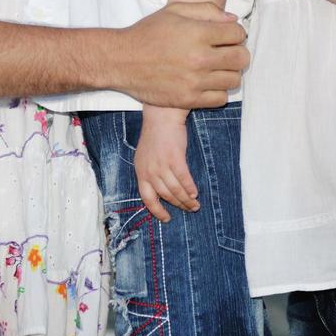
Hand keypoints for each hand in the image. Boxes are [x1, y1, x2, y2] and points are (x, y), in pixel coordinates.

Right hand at [114, 3, 246, 109]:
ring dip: (229, 73)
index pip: (238, 33)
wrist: (122, 60)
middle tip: (226, 52)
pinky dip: (218, 91)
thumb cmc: (148, 32)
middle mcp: (199, 59)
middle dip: (238, 52)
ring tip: (217, 68)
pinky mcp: (188, 100)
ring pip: (234, 80)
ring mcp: (194, 82)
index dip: (236, 33)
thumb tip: (232, 19)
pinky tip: (207, 83)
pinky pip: (220, 99)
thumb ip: (206, 10)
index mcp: (198, 33)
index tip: (227, 36)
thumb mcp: (174, 10)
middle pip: (241, 58)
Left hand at [135, 107, 198, 222]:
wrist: (161, 117)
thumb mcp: (145, 157)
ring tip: (195, 205)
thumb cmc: (155, 136)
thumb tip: (160, 191)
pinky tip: (195, 193)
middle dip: (178, 205)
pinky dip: (190, 188)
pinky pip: (184, 178)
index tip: (167, 218)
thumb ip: (150, 173)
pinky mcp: (175, 158)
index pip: (147, 198)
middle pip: (165, 195)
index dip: (157, 211)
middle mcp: (150, 171)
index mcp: (141, 172)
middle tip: (189, 209)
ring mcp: (162, 165)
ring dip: (186, 199)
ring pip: (175, 189)